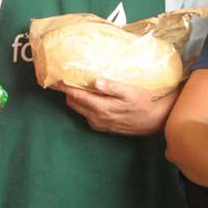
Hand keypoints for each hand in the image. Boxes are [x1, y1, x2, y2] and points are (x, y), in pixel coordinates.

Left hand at [62, 77, 177, 135]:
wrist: (153, 121)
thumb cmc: (144, 103)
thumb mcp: (131, 92)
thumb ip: (113, 87)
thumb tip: (96, 81)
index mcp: (101, 107)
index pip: (76, 96)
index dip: (64, 88)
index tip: (54, 80)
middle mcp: (96, 117)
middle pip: (73, 104)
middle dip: (67, 92)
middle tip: (64, 80)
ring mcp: (98, 124)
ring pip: (79, 110)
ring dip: (75, 99)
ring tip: (75, 87)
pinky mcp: (102, 127)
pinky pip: (86, 115)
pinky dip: (83, 106)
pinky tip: (88, 98)